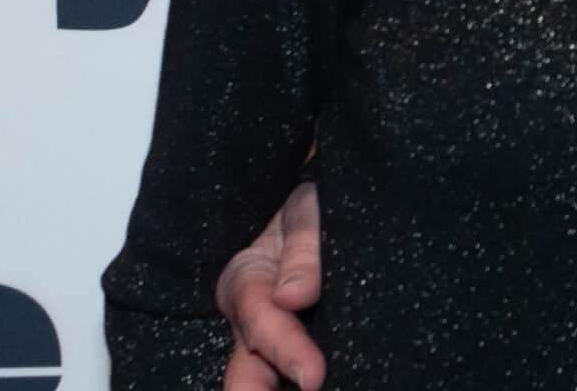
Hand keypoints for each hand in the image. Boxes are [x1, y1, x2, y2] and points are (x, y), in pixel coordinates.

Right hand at [216, 180, 325, 389]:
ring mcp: (274, 339)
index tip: (314, 376)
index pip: (261, 323)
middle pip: (248, 371)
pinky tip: (332, 383)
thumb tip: (292, 297)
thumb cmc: (311, 204)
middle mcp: (252, 321)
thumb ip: (303, 248)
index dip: (286, 351)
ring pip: (266, 378)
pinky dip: (298, 385)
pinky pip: (292, 377)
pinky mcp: (300, 347)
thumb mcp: (307, 210)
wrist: (320, 206)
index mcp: (244, 282)